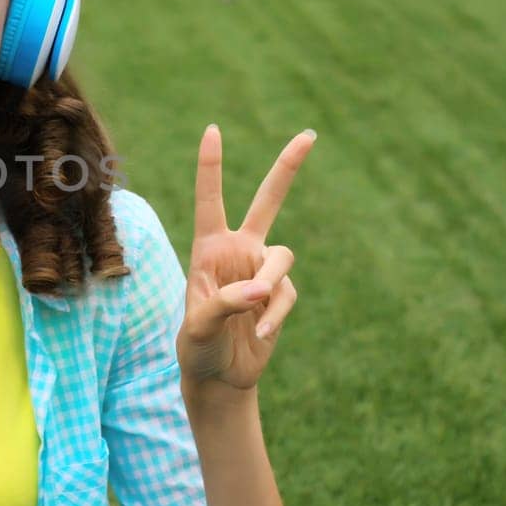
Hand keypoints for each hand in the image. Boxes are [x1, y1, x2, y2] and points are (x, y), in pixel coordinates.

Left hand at [176, 124, 316, 392]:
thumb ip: (224, 303)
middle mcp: (238, 251)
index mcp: (208, 248)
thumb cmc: (197, 348)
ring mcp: (262, 271)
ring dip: (270, 283)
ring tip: (254, 311)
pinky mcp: (280, 295)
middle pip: (268, 202)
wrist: (219, 375)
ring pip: (283, 257)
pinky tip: (260, 334)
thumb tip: (260, 289)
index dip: (211, 166)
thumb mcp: (198, 327)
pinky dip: (274, 315)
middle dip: (288, 169)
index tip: (212, 129)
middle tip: (309, 135)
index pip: (210, 200)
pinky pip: (287, 295)